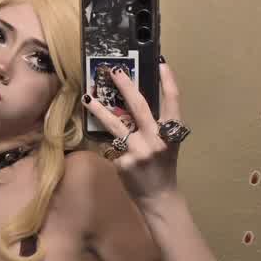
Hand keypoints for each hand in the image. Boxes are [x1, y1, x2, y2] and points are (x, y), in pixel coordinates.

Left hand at [81, 61, 183, 209]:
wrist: (159, 197)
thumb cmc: (162, 167)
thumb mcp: (167, 145)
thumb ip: (156, 127)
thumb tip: (134, 104)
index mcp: (171, 134)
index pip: (173, 102)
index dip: (168, 82)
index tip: (160, 63)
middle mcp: (156, 140)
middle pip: (140, 107)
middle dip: (126, 86)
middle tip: (115, 70)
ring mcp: (138, 152)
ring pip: (116, 125)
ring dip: (100, 110)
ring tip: (87, 98)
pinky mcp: (123, 163)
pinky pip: (110, 146)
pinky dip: (107, 144)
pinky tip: (102, 143)